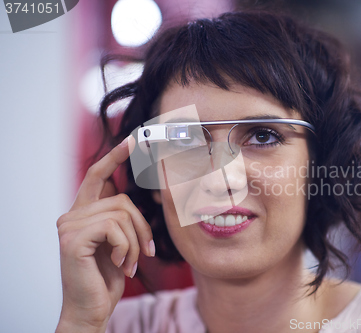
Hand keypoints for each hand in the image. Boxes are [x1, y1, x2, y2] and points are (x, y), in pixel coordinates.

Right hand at [56, 136, 154, 332]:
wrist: (92, 308)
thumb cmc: (107, 277)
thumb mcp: (119, 242)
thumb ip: (120, 219)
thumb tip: (130, 199)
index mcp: (84, 214)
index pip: (96, 177)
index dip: (114, 158)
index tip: (132, 142)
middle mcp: (72, 215)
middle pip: (122, 200)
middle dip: (141, 227)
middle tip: (146, 252)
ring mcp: (69, 225)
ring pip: (121, 213)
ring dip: (135, 242)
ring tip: (130, 263)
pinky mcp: (73, 238)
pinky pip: (115, 227)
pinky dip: (126, 247)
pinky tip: (120, 265)